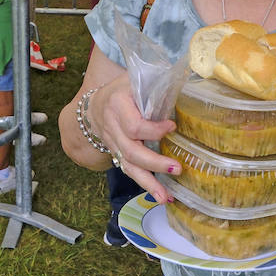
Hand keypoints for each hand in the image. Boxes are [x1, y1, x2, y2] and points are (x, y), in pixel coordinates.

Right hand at [89, 77, 177, 198]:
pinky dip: (145, 186)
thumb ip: (154, 81)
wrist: (93, 108)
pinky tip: (161, 196)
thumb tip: (182, 78)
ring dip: (149, 183)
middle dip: (155, 162)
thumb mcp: (133, 78)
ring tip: (166, 197)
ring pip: (129, 166)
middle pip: (131, 151)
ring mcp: (114, 145)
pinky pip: (130, 172)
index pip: (134, 125)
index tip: (173, 126)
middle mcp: (113, 127)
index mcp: (117, 105)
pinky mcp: (117, 156)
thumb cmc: (121, 90)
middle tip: (177, 168)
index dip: (154, 129)